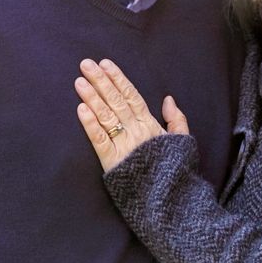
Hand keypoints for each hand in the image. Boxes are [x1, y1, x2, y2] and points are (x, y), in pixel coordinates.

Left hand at [75, 58, 189, 171]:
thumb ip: (176, 119)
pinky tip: (81, 109)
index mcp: (150, 125)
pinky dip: (90, 124)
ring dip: (92, 97)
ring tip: (79, 81)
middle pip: (116, 101)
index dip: (118, 79)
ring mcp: (123, 146)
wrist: (171, 198)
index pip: (132, 96)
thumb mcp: (182, 142)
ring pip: (106, 116)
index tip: (105, 64)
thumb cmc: (175, 171)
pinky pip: (100, 140)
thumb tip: (168, 98)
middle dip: (101, 81)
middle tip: (86, 64)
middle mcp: (136, 131)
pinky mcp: (112, 162)